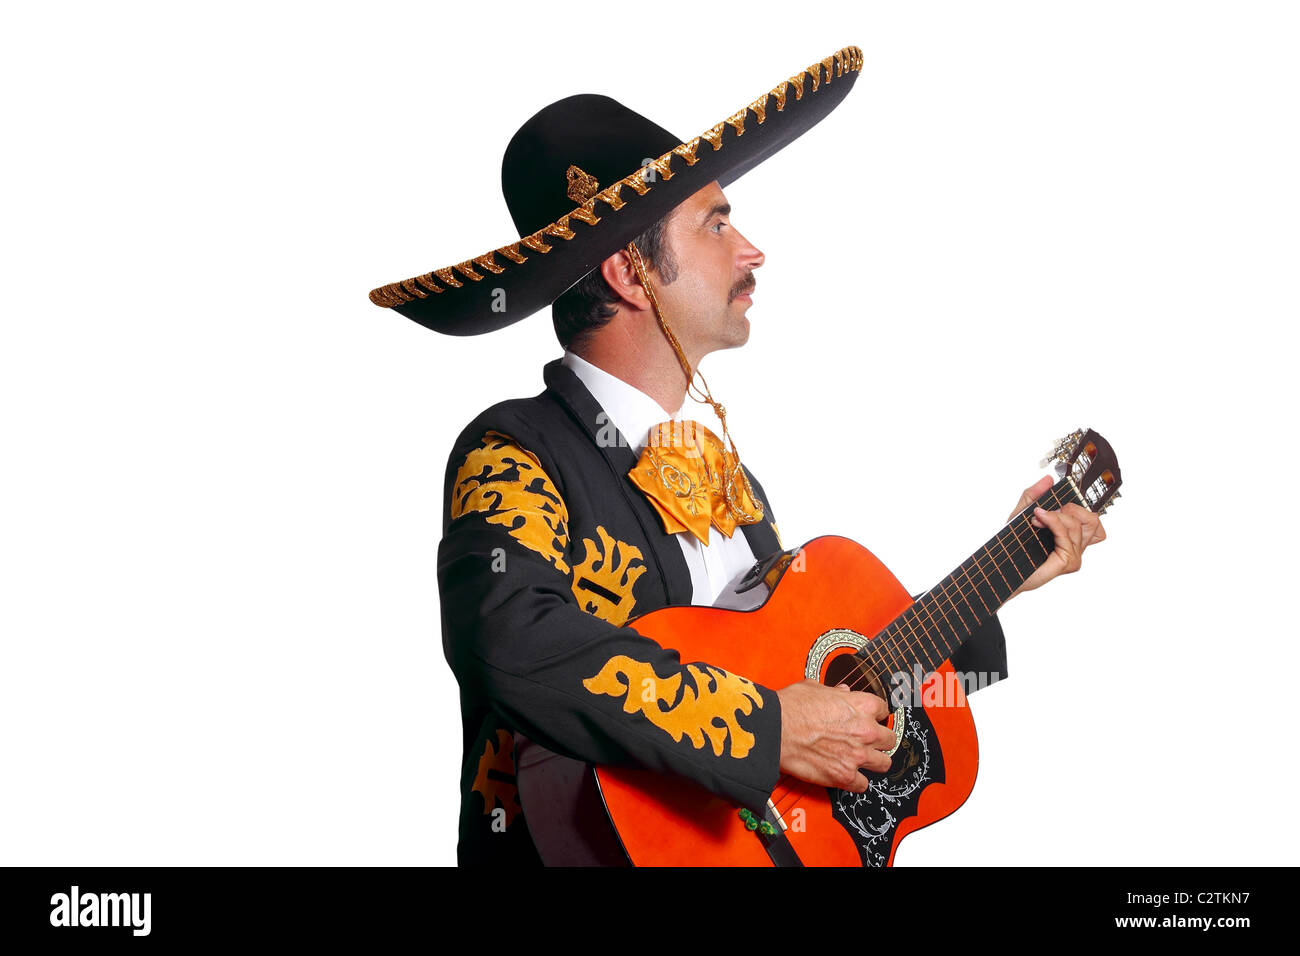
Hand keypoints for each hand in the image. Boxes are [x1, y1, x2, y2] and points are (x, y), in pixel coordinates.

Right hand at [775, 679, 894, 792]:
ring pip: (884, 764)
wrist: (775, 730)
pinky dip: (856, 782)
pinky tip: (848, 776)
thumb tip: (841, 692)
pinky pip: (863, 785)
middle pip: (889, 739)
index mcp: (861, 705)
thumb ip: (834, 692)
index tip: (869, 720)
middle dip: (880, 741)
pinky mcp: (845, 776)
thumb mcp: (814, 688)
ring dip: (874, 762)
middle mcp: (865, 731)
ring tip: (862, 761)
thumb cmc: (790, 707)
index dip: (874, 715)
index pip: (883, 710)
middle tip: (868, 742)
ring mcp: (857, 756)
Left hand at [1007, 475, 1105, 596]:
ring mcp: (1073, 555)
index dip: (1075, 505)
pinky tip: (1039, 522)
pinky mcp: (1068, 562)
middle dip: (1068, 508)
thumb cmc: (1012, 546)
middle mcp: (1075, 546)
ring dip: (1056, 516)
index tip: (1053, 501)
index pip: (1091, 518)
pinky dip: (1054, 523)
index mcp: (1070, 535)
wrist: (1000, 566)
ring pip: (1077, 524)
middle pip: (1091, 519)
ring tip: (1036, 520)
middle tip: (1044, 512)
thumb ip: (1033, 495)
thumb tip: (1048, 479)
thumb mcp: (1021, 514)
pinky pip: (1067, 535)